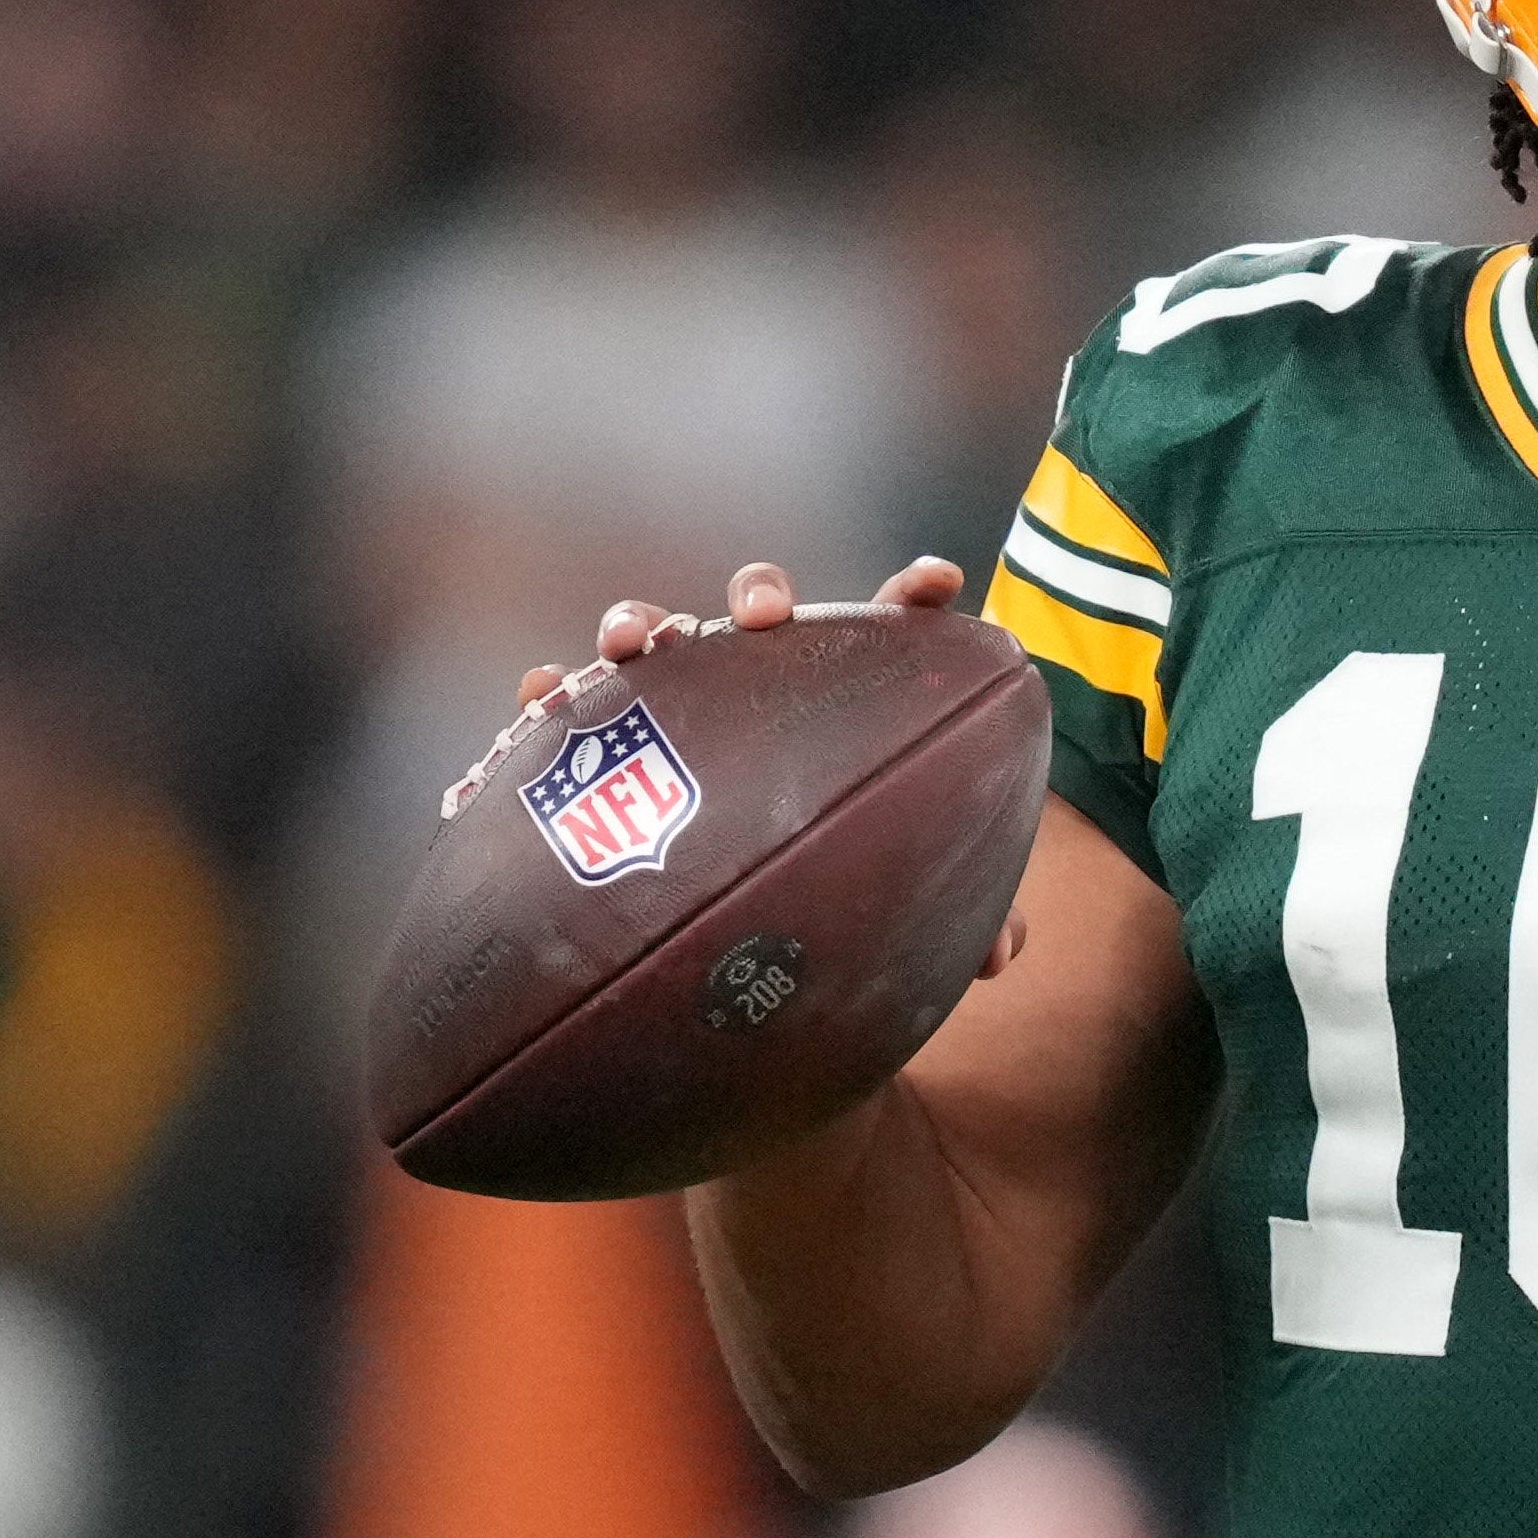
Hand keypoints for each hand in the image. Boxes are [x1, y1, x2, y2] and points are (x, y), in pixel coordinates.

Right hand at [516, 559, 1023, 976]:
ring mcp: (684, 702)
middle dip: (758, 593)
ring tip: (628, 642)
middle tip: (760, 616)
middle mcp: (761, 681)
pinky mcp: (613, 739)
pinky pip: (574, 707)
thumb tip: (999, 956)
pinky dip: (551, 693)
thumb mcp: (906, 895)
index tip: (935, 581)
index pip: (890, 631)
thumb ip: (962, 914)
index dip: (913, 597)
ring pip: (660, 638)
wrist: (742, 916)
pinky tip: (538, 698)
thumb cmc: (846, 881)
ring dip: (639, 622)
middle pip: (761, 610)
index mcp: (845, 695)